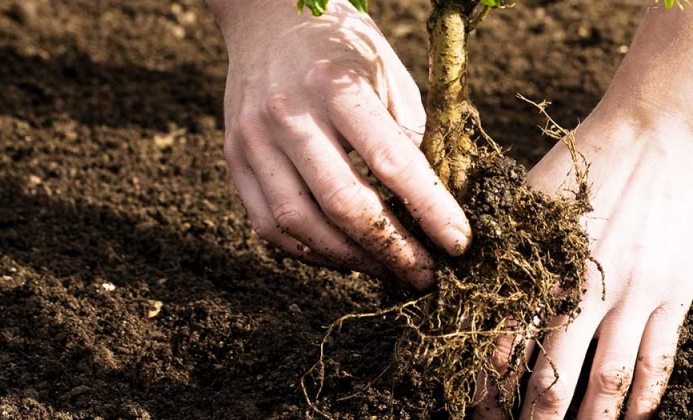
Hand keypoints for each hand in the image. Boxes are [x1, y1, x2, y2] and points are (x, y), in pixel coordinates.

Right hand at [208, 0, 470, 288]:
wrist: (267, 17)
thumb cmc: (343, 48)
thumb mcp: (390, 75)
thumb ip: (410, 135)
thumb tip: (436, 202)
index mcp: (338, 85)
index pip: (392, 161)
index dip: (430, 209)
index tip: (459, 243)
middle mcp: (289, 115)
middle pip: (343, 203)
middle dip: (392, 249)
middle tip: (425, 274)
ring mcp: (253, 140)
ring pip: (301, 223)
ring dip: (351, 259)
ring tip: (388, 269)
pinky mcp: (233, 159)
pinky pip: (270, 225)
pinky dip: (310, 251)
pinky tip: (344, 256)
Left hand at [474, 112, 692, 418]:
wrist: (660, 131)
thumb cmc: (586, 159)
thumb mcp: (528, 196)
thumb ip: (501, 244)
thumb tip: (463, 281)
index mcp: (541, 266)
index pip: (502, 346)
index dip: (487, 388)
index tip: (478, 412)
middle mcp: (583, 290)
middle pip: (552, 377)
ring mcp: (633, 295)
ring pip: (607, 381)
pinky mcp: (673, 293)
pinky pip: (659, 360)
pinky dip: (645, 398)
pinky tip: (634, 419)